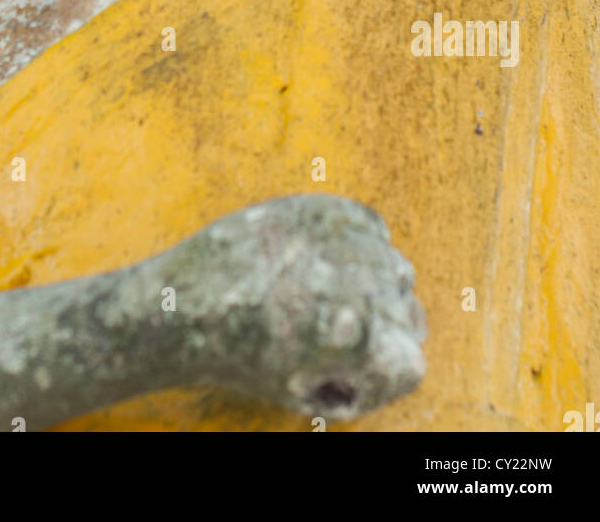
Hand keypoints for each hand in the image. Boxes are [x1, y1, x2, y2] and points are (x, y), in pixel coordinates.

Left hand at [164, 194, 424, 421]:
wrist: (188, 303)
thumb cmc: (244, 356)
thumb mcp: (310, 391)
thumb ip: (368, 374)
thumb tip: (404, 347)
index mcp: (361, 337)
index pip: (412, 362)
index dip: (378, 378)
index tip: (344, 375)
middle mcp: (363, 283)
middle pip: (408, 314)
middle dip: (378, 334)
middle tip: (327, 340)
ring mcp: (346, 240)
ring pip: (394, 270)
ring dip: (371, 288)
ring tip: (320, 300)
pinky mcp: (327, 208)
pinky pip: (372, 229)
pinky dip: (358, 247)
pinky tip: (322, 263)